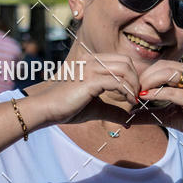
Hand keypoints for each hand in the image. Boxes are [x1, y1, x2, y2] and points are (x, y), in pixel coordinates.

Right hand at [23, 54, 140, 126]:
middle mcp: (92, 60)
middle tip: (137, 96)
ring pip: (125, 69)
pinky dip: (128, 92)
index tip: (134, 94)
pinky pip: (118, 82)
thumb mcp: (95, 108)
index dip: (132, 76)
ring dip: (134, 85)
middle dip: (136, 79)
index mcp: (92, 62)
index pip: (121, 61)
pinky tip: (129, 103)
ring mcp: (91, 68)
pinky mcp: (91, 80)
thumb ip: (112, 111)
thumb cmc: (66, 107)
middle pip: (126, 62)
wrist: (45, 108)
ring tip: (134, 100)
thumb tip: (128, 122)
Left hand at [136, 60, 182, 147]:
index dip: (146, 74)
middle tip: (132, 90)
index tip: (134, 87)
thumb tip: (131, 116)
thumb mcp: (171, 115)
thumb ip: (152, 114)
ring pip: (167, 74)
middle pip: (163, 66)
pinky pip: (172, 92)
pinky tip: (145, 98)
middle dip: (145, 76)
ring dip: (148, 82)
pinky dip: (155, 94)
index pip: (163, 65)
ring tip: (138, 93)